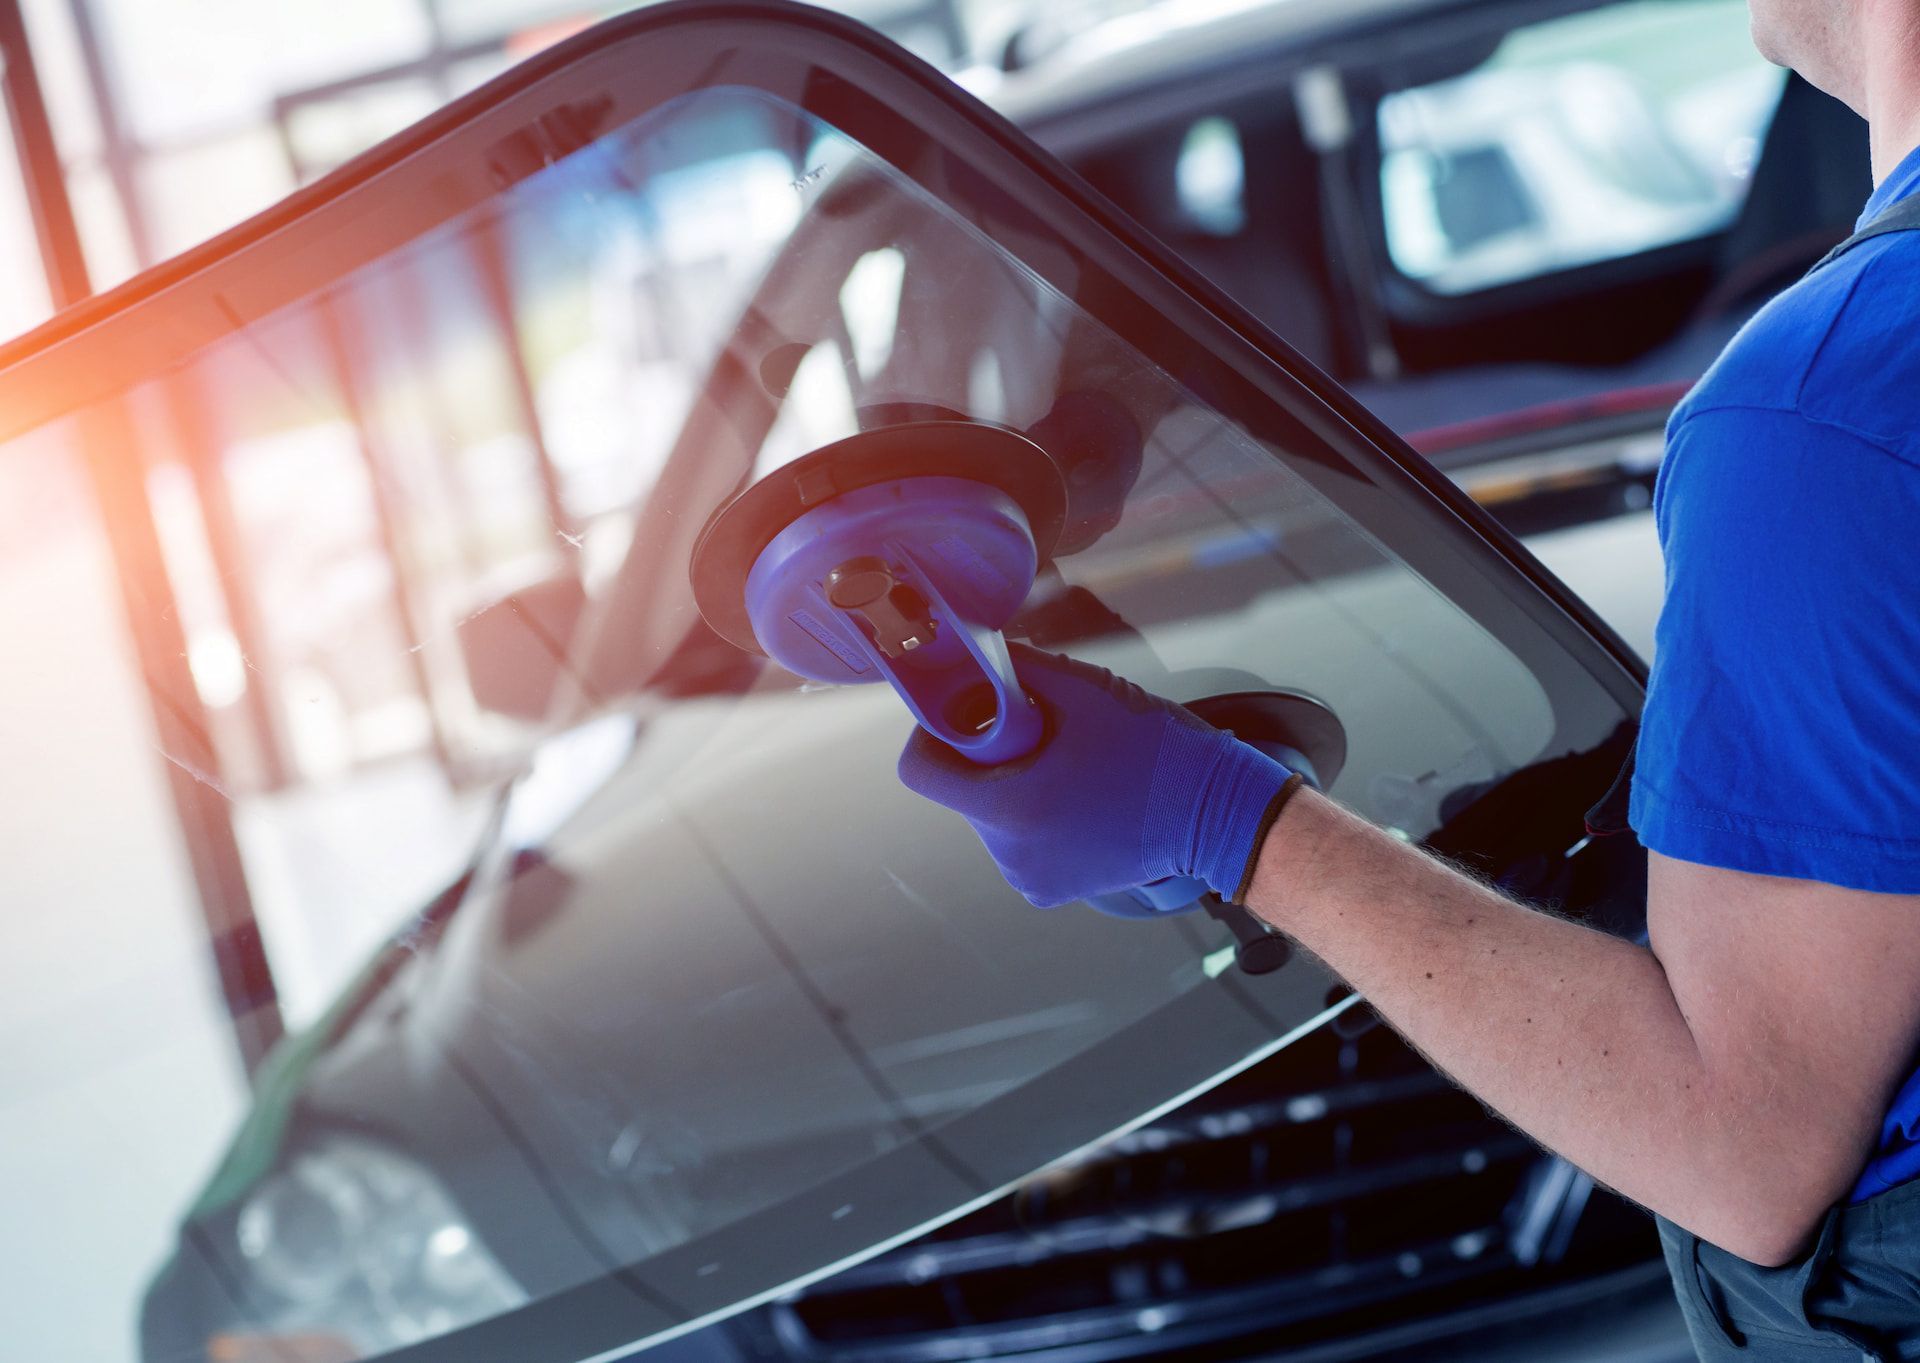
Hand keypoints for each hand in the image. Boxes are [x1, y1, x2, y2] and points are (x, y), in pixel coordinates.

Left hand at [897, 644, 1293, 908]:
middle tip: (1042, 736)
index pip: (921, 772)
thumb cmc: (1154, 747)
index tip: (968, 715)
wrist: (1216, 812)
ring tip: (1071, 769)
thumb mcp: (1080, 688)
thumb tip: (968, 651)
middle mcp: (1011, 854)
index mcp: (1010, 808)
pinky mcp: (1049, 890)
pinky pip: (1017, 842)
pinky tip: (1079, 799)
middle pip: (960, 792)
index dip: (934, 734)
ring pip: (990, 816)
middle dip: (987, 759)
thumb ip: (1012, 667)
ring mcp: (1029, 877)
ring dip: (1014, 787)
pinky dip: (1035, 817)